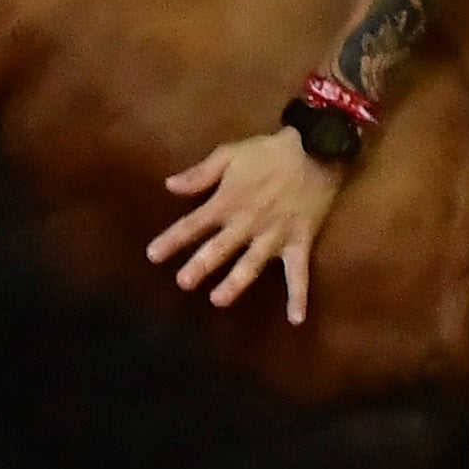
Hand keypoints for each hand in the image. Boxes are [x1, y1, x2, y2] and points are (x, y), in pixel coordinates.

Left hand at [148, 123, 348, 322]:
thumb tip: (169, 186)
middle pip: (220, 248)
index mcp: (228, 201)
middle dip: (200, 265)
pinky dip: (299, 296)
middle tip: (182, 282)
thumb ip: (200, 174)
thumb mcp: (229, 154)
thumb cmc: (268, 152)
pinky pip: (300, 273)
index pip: (194, 224)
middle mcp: (248, 223)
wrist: (316, 149)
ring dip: (235, 283)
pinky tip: (296, 319)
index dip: (172, 239)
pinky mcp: (299, 242)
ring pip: (252, 264)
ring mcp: (274, 236)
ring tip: (218, 300)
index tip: (152, 255)